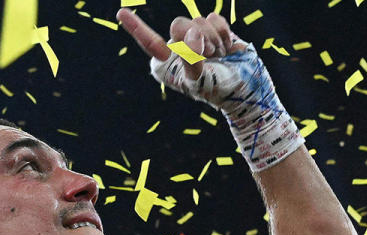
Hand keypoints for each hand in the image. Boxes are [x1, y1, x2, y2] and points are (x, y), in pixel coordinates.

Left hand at [116, 9, 246, 79]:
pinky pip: (214, 18)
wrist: (245, 85)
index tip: (121, 13)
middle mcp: (176, 47)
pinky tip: (227, 47)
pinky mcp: (212, 29)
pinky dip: (224, 32)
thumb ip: (191, 57)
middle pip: (178, 25)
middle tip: (210, 55)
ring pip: (198, 21)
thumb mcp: (199, 79)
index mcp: (165, 62)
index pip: (149, 42)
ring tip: (219, 56)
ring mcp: (194, 37)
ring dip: (214, 40)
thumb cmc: (217, 88)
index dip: (136, 27)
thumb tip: (192, 33)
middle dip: (198, 38)